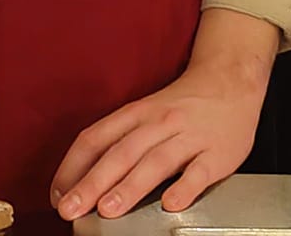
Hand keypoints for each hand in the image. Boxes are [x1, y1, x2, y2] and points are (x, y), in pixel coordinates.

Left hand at [51, 10, 275, 221]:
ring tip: (109, 210)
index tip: (58, 193)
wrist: (232, 81)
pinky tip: (170, 204)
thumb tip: (83, 176)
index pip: (96, 137)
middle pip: (121, 152)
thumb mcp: (146, 111)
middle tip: (71, 208)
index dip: (72, 166)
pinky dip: (184, 188)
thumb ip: (120, 139)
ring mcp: (189, 137)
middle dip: (93, 183)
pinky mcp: (217, 153)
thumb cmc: (183, 104)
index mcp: (136, 112)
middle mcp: (159, 122)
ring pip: (156, 161)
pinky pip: (199, 172)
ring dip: (130, 187)